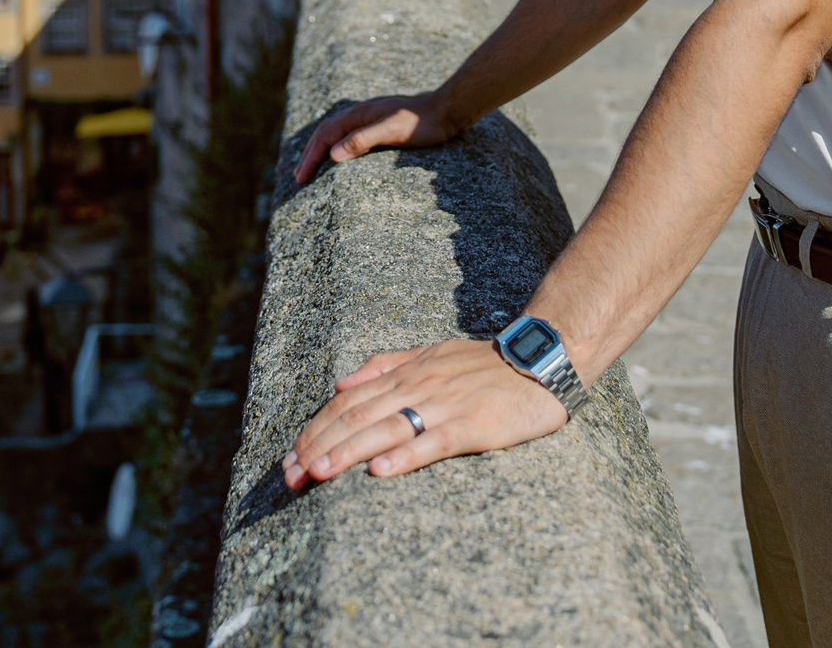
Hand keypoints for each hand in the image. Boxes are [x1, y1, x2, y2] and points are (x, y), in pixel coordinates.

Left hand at [280, 338, 569, 489]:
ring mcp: (445, 405)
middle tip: (291, 476)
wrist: (541, 360)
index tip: (290, 456)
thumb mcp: (430, 354)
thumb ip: (385, 366)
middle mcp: (418, 386)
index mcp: (406, 372)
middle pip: (358, 417)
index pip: (349, 402)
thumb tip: (341, 383)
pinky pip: (434, 442)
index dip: (316, 428)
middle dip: (320, 445)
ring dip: (349, 452)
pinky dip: (405, 456)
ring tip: (319, 473)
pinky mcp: (473, 426)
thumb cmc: (484, 364)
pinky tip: (381, 472)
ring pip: (386, 429)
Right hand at [292, 90, 461, 183]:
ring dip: (320, 151)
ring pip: (336, 134)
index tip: (301, 178)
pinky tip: (339, 159)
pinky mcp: (379, 125)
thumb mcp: (393, 132)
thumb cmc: (422, 123)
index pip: (325, 136)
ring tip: (311, 168)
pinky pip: (348, 137)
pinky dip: (336, 149)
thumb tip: (333, 155)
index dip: (310, 157)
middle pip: (326, 133)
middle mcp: (360, 114)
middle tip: (299, 178)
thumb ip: (363, 140)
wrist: (447, 111)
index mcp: (359, 114)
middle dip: (310, 155)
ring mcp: (369, 119)